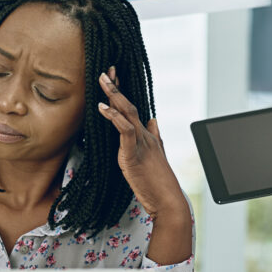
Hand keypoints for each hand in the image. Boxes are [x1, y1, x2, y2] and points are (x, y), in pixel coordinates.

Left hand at [96, 68, 186, 219]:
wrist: (168, 201)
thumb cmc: (159, 183)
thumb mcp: (156, 156)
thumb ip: (155, 137)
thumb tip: (153, 120)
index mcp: (148, 136)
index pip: (132, 109)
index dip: (122, 93)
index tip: (113, 78)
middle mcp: (146, 136)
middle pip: (129, 105)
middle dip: (116, 87)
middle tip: (105, 71)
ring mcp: (141, 143)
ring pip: (127, 113)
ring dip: (114, 95)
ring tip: (102, 81)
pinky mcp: (133, 154)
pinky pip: (124, 131)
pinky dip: (114, 117)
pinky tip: (103, 108)